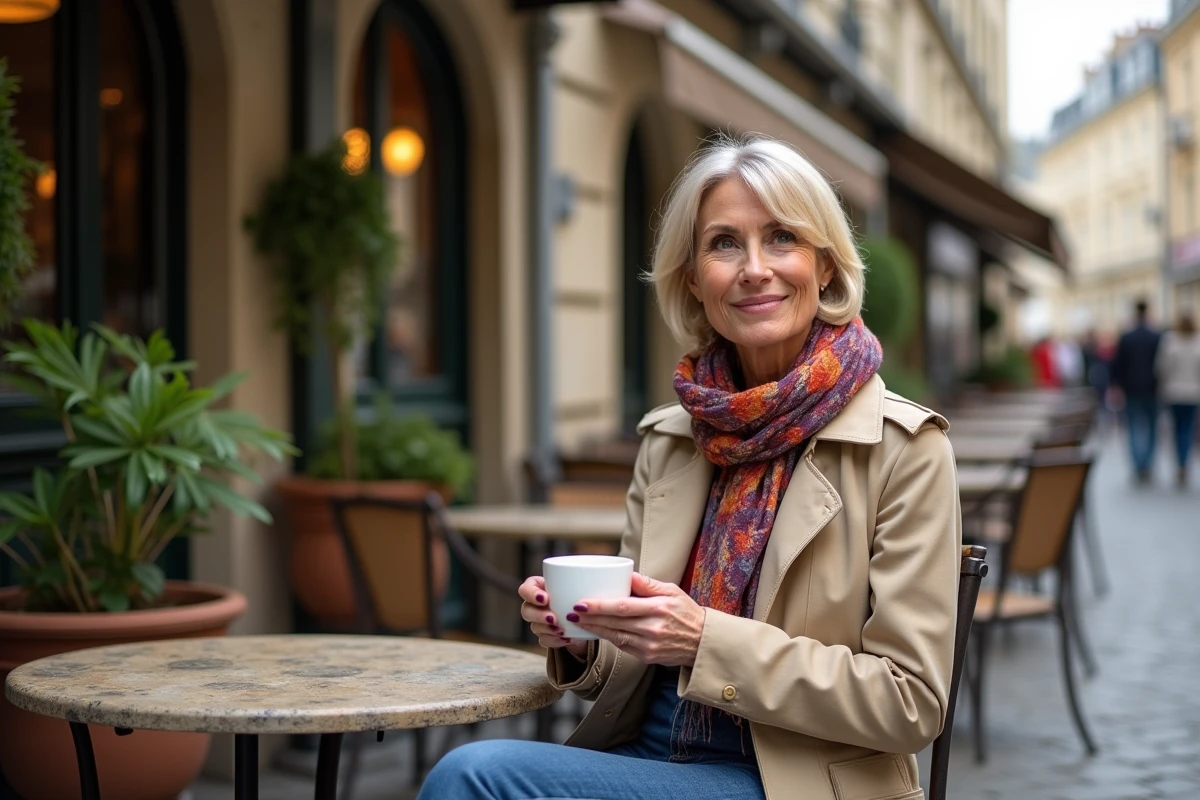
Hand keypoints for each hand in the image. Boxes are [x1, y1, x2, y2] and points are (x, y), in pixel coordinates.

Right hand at [518, 576, 589, 658]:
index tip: (545, 599)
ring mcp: (538, 622)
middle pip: (526, 610)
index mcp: (539, 588)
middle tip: (553, 618)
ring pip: (534, 627)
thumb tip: (585, 580)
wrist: (587, 614)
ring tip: (562, 631)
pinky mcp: (545, 635)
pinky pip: (544, 640)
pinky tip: (566, 639)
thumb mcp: (578, 584)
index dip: (531, 594)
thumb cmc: (579, 592)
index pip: (525, 589)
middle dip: (538, 615)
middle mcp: (535, 605)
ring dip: (547, 630)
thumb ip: (576, 582)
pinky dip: (555, 641)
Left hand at [570, 573, 705, 666]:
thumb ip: (649, 584)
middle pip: (614, 623)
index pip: (623, 607)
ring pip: (615, 636)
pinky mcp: (647, 657)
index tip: (581, 602)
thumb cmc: (686, 612)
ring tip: (577, 621)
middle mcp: (653, 628)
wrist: (702, 642)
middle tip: (570, 611)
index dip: (599, 606)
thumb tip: (627, 575)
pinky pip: (622, 646)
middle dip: (590, 618)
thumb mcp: (672, 591)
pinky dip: (607, 638)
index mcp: (659, 608)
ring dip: (594, 629)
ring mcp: (649, 645)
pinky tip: (596, 630)